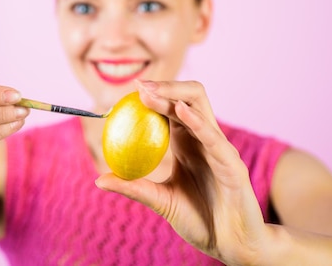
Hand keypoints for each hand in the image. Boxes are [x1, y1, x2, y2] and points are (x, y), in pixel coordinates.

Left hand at [96, 80, 270, 264]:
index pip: (173, 108)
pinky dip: (197, 122)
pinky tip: (180, 112)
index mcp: (189, 143)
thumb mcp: (160, 199)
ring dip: (175, 96)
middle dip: (166, 86)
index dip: (154, 95)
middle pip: (190, 98)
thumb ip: (134, 187)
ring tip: (150, 93)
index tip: (131, 88)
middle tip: (139, 86)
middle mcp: (206, 140)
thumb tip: (98, 180)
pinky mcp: (233, 167)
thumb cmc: (199, 219)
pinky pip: (215, 139)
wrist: (229, 246)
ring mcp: (221, 151)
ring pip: (202, 110)